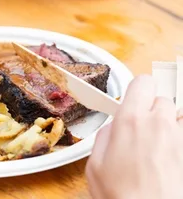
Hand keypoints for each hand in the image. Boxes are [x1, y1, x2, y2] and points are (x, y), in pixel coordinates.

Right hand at [86, 75, 182, 198]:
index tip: (135, 101)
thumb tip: (113, 128)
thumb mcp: (95, 166)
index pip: (143, 82)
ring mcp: (181, 140)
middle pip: (163, 99)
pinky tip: (171, 158)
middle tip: (144, 128)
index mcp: (131, 121)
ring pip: (178, 118)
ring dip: (170, 126)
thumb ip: (103, 137)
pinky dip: (178, 142)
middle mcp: (160, 125)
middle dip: (153, 110)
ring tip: (160, 146)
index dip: (138, 91)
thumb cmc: (122, 198)